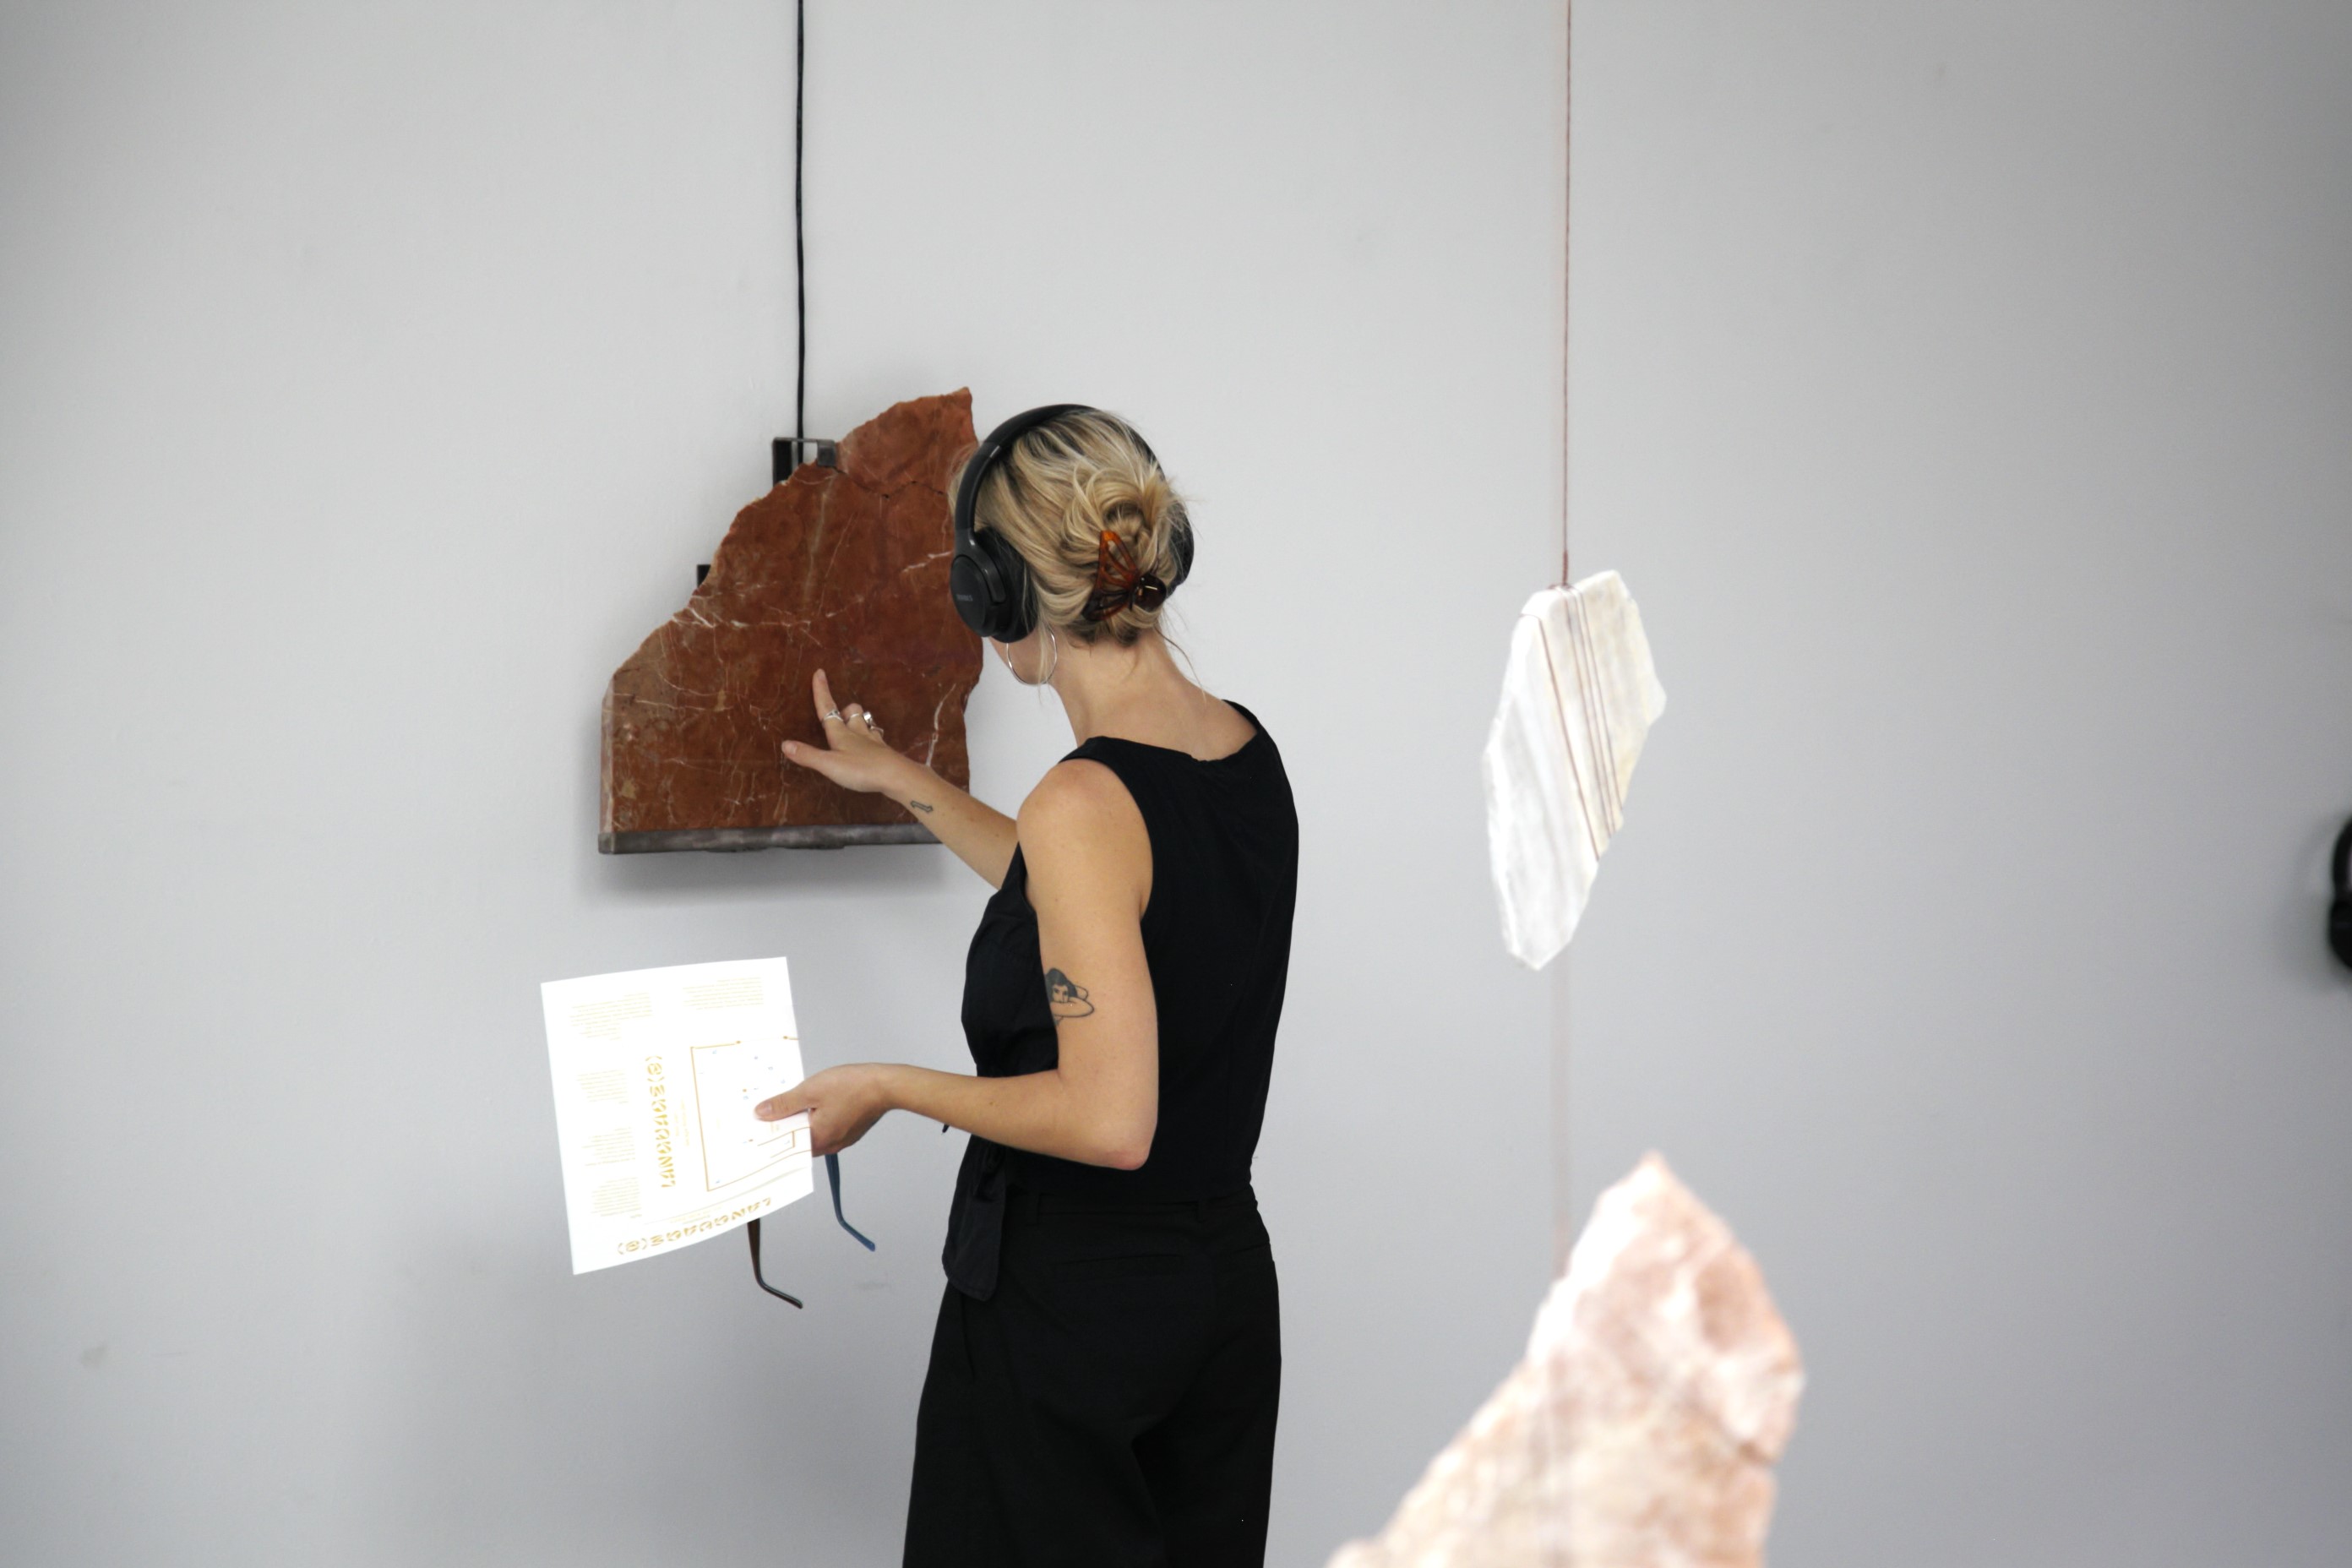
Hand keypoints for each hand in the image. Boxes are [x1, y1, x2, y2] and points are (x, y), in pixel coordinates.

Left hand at [756, 1063, 892, 1156]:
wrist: (886, 1085)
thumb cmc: (852, 1087)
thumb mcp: (810, 1090)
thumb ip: (784, 1104)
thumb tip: (761, 1113)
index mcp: (816, 1140)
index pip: (784, 1144)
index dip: (770, 1131)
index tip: (758, 1122)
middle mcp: (829, 1145)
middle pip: (797, 1140)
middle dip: (786, 1125)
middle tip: (774, 1108)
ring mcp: (841, 1139)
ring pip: (812, 1134)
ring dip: (802, 1121)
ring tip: (796, 1102)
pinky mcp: (850, 1131)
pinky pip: (826, 1129)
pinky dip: (817, 1119)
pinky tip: (816, 1103)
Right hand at [783, 669, 911, 795]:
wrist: (897, 776)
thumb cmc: (861, 769)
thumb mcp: (829, 764)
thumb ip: (808, 755)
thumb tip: (785, 744)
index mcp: (841, 733)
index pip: (828, 708)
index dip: (822, 691)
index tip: (819, 672)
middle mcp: (858, 733)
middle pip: (853, 713)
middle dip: (846, 709)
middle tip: (842, 711)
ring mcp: (874, 742)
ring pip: (867, 724)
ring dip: (860, 721)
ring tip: (857, 725)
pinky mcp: (885, 753)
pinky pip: (878, 739)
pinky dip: (873, 738)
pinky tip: (873, 745)